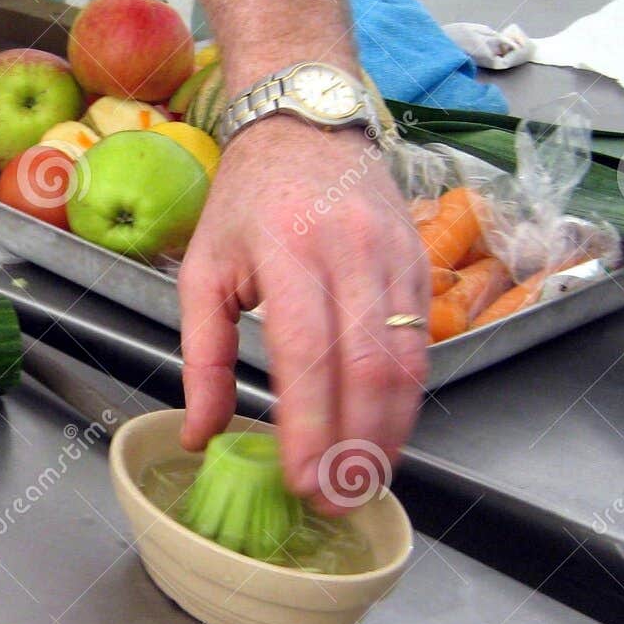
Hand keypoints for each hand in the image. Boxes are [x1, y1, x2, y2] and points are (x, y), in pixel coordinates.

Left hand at [177, 116, 428, 511]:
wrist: (304, 124)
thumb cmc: (247, 201)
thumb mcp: (203, 270)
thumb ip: (203, 358)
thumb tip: (202, 435)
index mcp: (287, 253)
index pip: (307, 355)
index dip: (309, 425)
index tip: (301, 480)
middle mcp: (349, 254)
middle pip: (366, 369)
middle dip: (354, 446)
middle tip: (335, 499)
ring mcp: (393, 257)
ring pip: (406, 362)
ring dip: (389, 432)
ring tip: (363, 482)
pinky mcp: (419, 264)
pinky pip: (421, 344)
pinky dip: (407, 399)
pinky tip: (385, 434)